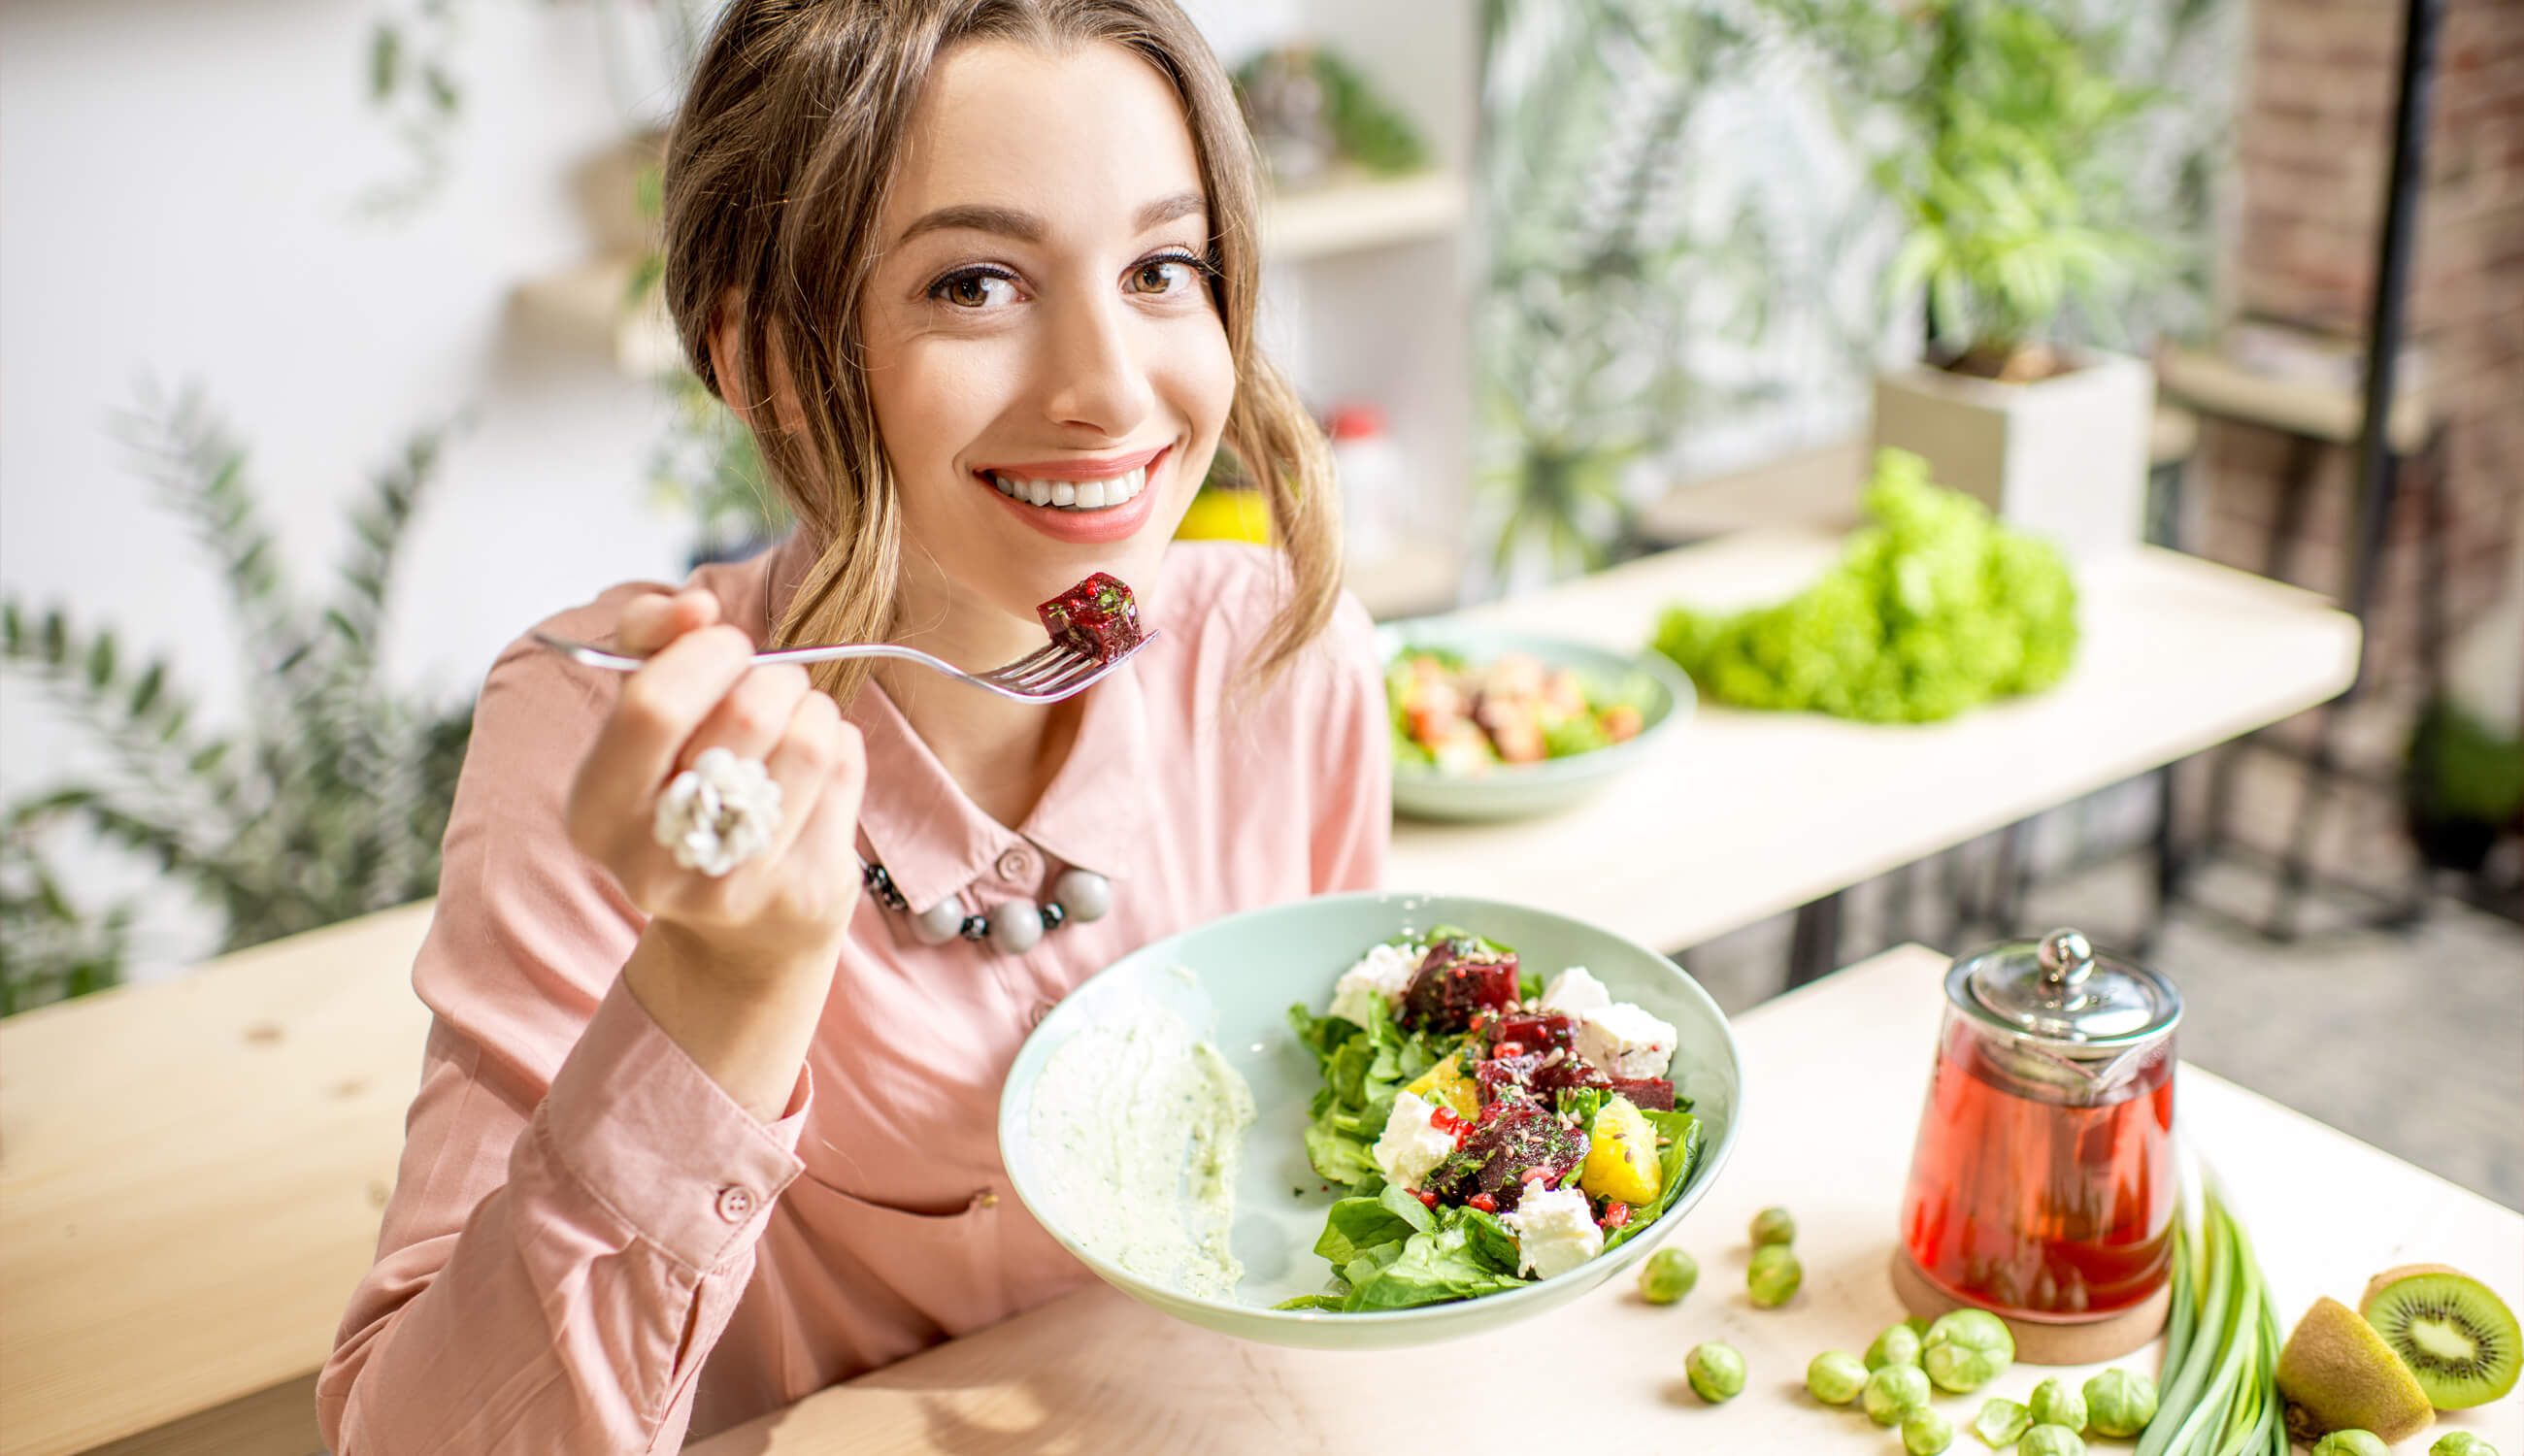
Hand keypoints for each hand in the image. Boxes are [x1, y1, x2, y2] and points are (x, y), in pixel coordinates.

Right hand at [565, 588, 865, 985]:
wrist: (739, 932)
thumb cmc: (685, 789)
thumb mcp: (641, 715)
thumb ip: (648, 640)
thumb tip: (694, 606)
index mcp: (596, 814)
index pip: (653, 706)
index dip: (705, 654)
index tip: (726, 643)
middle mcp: (654, 864)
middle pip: (746, 716)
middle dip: (773, 676)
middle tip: (772, 683)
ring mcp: (733, 887)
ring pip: (809, 740)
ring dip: (813, 708)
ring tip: (797, 720)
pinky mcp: (803, 893)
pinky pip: (846, 772)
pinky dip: (841, 746)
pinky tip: (818, 764)